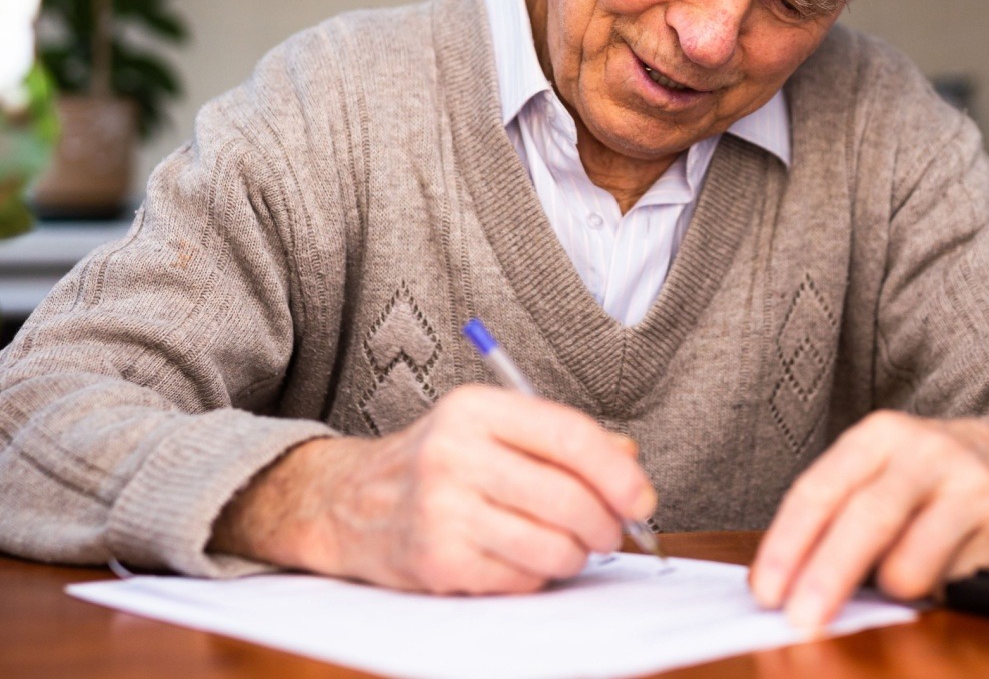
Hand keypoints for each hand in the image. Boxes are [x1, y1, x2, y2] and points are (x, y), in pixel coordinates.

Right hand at [209, 385, 656, 593]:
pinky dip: (536, 575)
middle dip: (606, 524)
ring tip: (567, 545)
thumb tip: (630, 464)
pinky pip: (521, 580)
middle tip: (610, 531)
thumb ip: (560, 439)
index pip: (569, 436)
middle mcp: (455, 454)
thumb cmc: (436, 463)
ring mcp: (442, 511)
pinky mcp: (437, 562)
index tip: (641, 498)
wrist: (347, 503)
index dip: (618, 473)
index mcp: (475, 409)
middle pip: (568, 498)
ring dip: (575, 555)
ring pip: (552, 546)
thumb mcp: (490, 428)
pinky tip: (521, 558)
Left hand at [749, 412, 988, 629]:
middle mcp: (925, 451)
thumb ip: (836, 512)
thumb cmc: (929, 473)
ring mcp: (970, 484)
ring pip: (912, 563)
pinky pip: (955, 583)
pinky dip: (937, 591)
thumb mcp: (880, 469)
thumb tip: (784, 581)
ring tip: (897, 578)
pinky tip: (944, 571)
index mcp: (879, 436)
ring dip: (892, 590)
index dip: (788, 546)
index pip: (820, 491)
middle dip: (827, 578)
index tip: (767, 592)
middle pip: (866, 521)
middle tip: (801, 621)